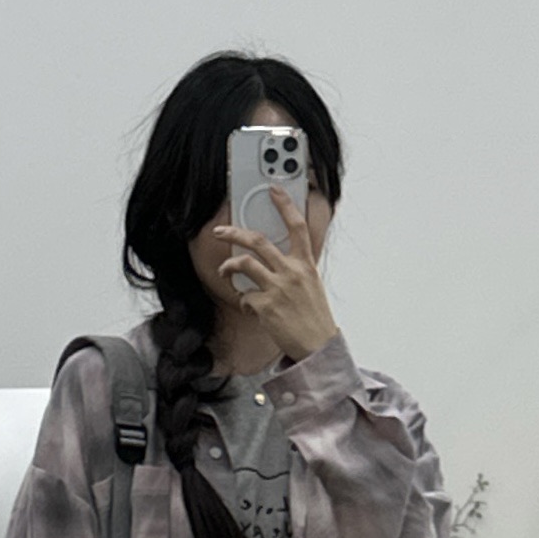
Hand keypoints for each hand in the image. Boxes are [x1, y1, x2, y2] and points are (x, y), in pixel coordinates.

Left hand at [213, 185, 341, 362]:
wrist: (318, 346)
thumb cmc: (314, 318)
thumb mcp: (311, 286)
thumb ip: (294, 270)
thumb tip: (274, 264)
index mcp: (305, 264)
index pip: (297, 226)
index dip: (285, 205)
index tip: (274, 190)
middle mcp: (291, 272)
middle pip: (258, 241)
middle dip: (234, 233)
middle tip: (220, 232)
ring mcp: (277, 288)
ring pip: (244, 264)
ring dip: (228, 266)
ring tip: (224, 272)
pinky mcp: (265, 307)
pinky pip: (244, 297)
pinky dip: (243, 301)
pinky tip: (250, 308)